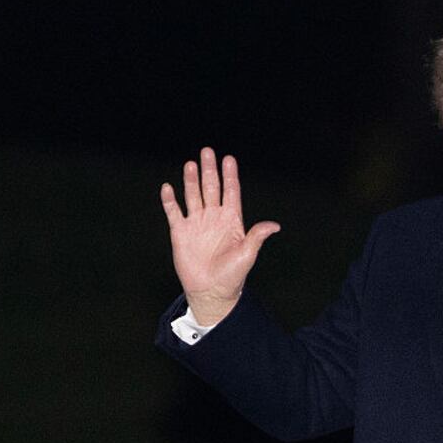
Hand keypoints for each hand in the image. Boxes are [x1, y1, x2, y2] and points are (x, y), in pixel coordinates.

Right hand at [160, 147, 279, 324]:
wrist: (212, 291)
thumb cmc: (233, 275)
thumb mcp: (248, 254)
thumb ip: (257, 236)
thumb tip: (275, 225)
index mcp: (232, 221)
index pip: (231, 192)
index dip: (230, 176)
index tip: (229, 158)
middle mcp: (214, 218)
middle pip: (211, 188)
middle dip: (209, 170)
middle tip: (207, 151)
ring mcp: (197, 224)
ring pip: (193, 196)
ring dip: (191, 180)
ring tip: (191, 164)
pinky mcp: (181, 233)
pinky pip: (174, 212)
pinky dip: (170, 201)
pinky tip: (168, 188)